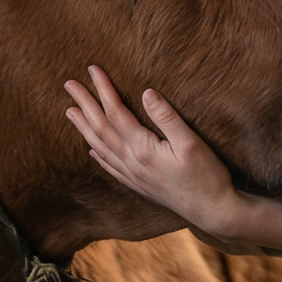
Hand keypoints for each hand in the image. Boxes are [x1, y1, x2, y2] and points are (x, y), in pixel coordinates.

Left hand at [63, 68, 281, 252]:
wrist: (212, 212)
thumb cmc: (206, 176)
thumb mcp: (191, 143)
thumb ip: (167, 117)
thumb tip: (146, 92)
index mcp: (143, 149)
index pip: (116, 112)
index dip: (103, 89)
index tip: (92, 69)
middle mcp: (132, 163)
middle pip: (101, 128)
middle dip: (85, 104)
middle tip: (69, 84)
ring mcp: (133, 176)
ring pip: (101, 147)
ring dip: (84, 127)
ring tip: (70, 112)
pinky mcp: (139, 186)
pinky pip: (111, 167)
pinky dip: (98, 154)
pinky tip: (92, 149)